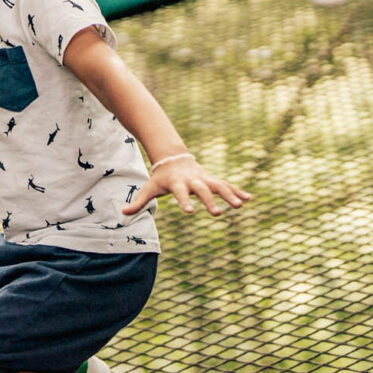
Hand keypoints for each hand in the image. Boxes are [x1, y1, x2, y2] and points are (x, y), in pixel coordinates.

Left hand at [121, 154, 250, 216]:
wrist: (173, 158)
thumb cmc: (161, 177)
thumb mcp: (149, 187)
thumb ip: (139, 201)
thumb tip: (123, 214)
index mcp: (178, 183)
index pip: (180, 194)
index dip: (185, 202)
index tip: (190, 212)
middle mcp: (193, 180)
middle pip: (202, 190)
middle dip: (210, 201)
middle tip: (217, 214)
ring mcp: (205, 178)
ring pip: (219, 186)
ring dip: (230, 195)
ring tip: (240, 206)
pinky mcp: (213, 179)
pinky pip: (227, 185)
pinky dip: (238, 191)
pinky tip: (249, 199)